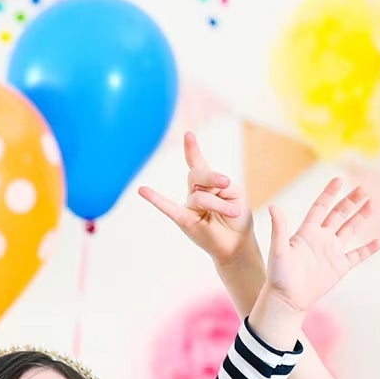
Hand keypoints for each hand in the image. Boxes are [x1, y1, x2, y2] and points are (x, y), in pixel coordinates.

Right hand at [140, 132, 258, 267]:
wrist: (237, 243)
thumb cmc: (237, 218)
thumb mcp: (235, 194)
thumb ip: (218, 186)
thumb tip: (198, 192)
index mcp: (208, 183)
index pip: (198, 164)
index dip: (192, 150)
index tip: (188, 135)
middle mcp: (196, 192)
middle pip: (198, 174)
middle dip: (214, 177)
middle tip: (226, 184)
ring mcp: (188, 206)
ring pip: (200, 196)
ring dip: (220, 205)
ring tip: (233, 213)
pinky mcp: (184, 220)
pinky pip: (168, 207)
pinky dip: (155, 199)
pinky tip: (142, 190)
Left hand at [261, 178, 379, 314]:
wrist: (287, 300)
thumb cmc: (279, 276)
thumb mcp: (278, 250)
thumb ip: (279, 229)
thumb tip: (273, 206)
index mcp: (307, 232)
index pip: (320, 207)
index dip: (329, 193)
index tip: (339, 180)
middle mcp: (321, 238)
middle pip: (338, 214)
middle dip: (350, 201)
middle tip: (363, 189)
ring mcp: (332, 252)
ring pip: (350, 230)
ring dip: (360, 217)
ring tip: (371, 204)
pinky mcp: (340, 267)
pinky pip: (358, 255)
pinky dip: (369, 249)